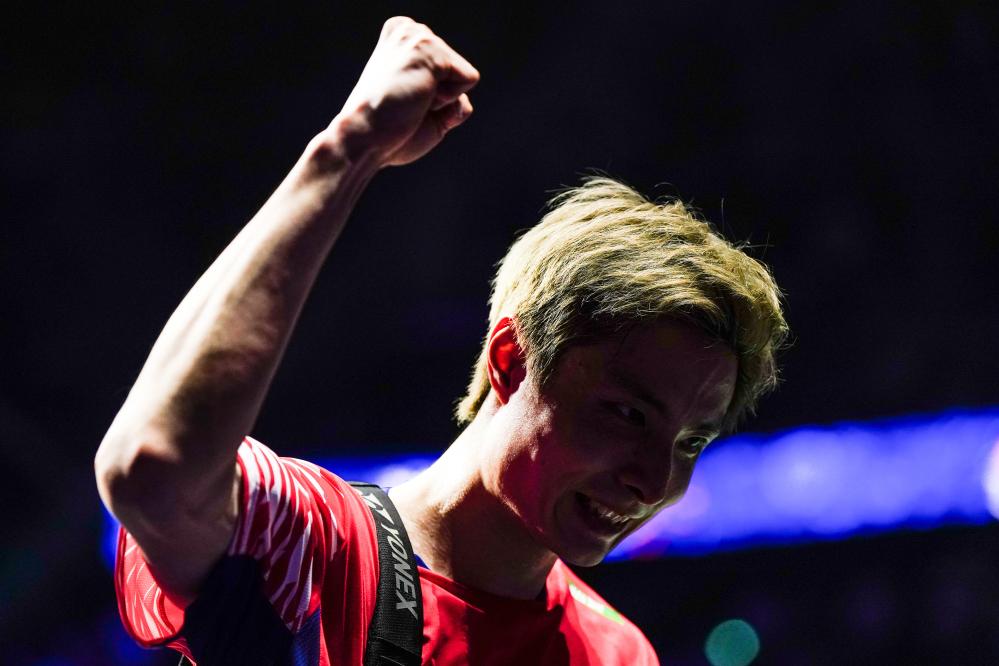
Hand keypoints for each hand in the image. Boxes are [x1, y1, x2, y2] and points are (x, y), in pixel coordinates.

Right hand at [334, 17, 478, 166]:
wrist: (365, 139)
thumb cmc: (389, 133)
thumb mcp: (424, 113)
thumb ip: (449, 103)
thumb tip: (464, 104)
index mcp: (400, 39)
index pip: (446, 68)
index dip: (435, 95)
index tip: (403, 100)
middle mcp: (408, 30)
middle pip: (456, 70)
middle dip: (440, 97)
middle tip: (406, 105)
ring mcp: (419, 37)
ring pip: (463, 75)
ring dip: (444, 99)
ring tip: (411, 101)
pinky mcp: (430, 49)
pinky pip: (469, 78)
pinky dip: (450, 99)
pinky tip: (419, 99)